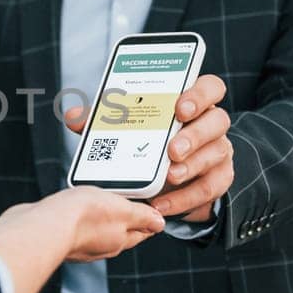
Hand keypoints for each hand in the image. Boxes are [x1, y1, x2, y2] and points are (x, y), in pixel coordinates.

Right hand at [54, 186, 166, 262]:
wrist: (42, 226)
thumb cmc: (81, 218)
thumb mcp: (122, 210)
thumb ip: (142, 216)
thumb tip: (159, 223)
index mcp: (120, 240)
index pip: (142, 232)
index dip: (148, 219)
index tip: (149, 208)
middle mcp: (102, 247)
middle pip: (120, 232)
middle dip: (124, 218)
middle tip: (124, 199)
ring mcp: (81, 244)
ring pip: (97, 230)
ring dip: (100, 217)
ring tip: (97, 198)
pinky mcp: (61, 237)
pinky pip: (76, 227)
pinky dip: (79, 218)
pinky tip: (74, 206)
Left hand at [64, 74, 233, 222]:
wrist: (169, 180)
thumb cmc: (148, 143)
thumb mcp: (126, 130)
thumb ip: (103, 121)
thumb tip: (74, 116)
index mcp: (191, 103)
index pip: (210, 88)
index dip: (199, 95)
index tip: (179, 107)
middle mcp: (210, 124)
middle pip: (218, 120)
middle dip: (194, 135)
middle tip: (171, 149)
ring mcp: (218, 151)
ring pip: (217, 153)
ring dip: (192, 166)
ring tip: (169, 176)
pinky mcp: (219, 179)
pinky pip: (209, 189)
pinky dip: (185, 198)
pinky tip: (163, 205)